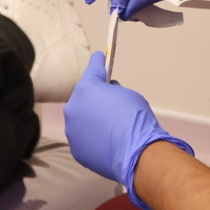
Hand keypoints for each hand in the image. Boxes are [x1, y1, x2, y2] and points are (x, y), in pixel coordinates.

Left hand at [64, 51, 192, 209]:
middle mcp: (73, 107)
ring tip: (110, 125)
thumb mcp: (127, 94)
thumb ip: (112, 90)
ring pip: (81, 119)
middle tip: (109, 99)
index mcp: (86, 88)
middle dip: (94, 96)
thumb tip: (107, 93)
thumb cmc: (135, 119)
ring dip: (92, 118)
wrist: (136, 152)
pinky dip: (93, 137)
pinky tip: (108, 140)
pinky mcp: (76, 148)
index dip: (99, 63)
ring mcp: (72, 130)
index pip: (92, 69)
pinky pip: (84, 138)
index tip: (100, 57)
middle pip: (83, 96)